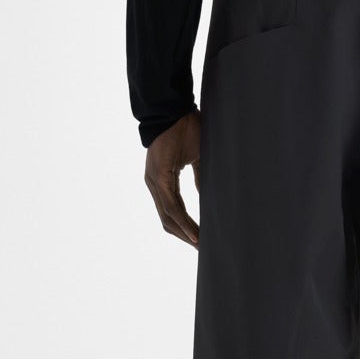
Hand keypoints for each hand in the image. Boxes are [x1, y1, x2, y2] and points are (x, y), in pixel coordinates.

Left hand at [144, 110, 201, 247]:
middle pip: (168, 221)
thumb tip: (206, 195)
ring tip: (201, 245)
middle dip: (186, 237)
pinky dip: (183, 221)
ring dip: (185, 233)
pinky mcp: (157, 178)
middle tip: (203, 250)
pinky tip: (195, 233)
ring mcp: (154, 181)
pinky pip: (171, 206)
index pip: (173, 212)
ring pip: (168, 217)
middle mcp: (154, 184)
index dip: (186, 228)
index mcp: (162, 179)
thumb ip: (200, 177)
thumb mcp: (197, 156)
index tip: (201, 240)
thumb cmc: (186, 127)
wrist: (172, 108)